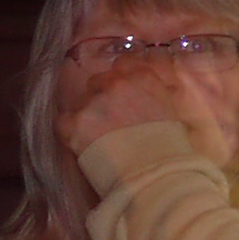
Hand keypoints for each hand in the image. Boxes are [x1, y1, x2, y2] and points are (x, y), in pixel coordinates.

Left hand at [59, 56, 238, 167]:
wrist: (156, 176)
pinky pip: (64, 123)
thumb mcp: (174, 113)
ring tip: (102, 140)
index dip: (122, 78)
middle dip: (103, 97)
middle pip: (99, 81)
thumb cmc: (173, 150)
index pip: (124, 63)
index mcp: (143, 78)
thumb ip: (157, 95)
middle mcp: (114, 83)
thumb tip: (152, 91)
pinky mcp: (73, 124)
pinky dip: (72, 133)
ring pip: (81, 103)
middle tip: (113, 120)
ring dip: (88, 115)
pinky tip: (86, 146)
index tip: (124, 92)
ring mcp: (91, 103)